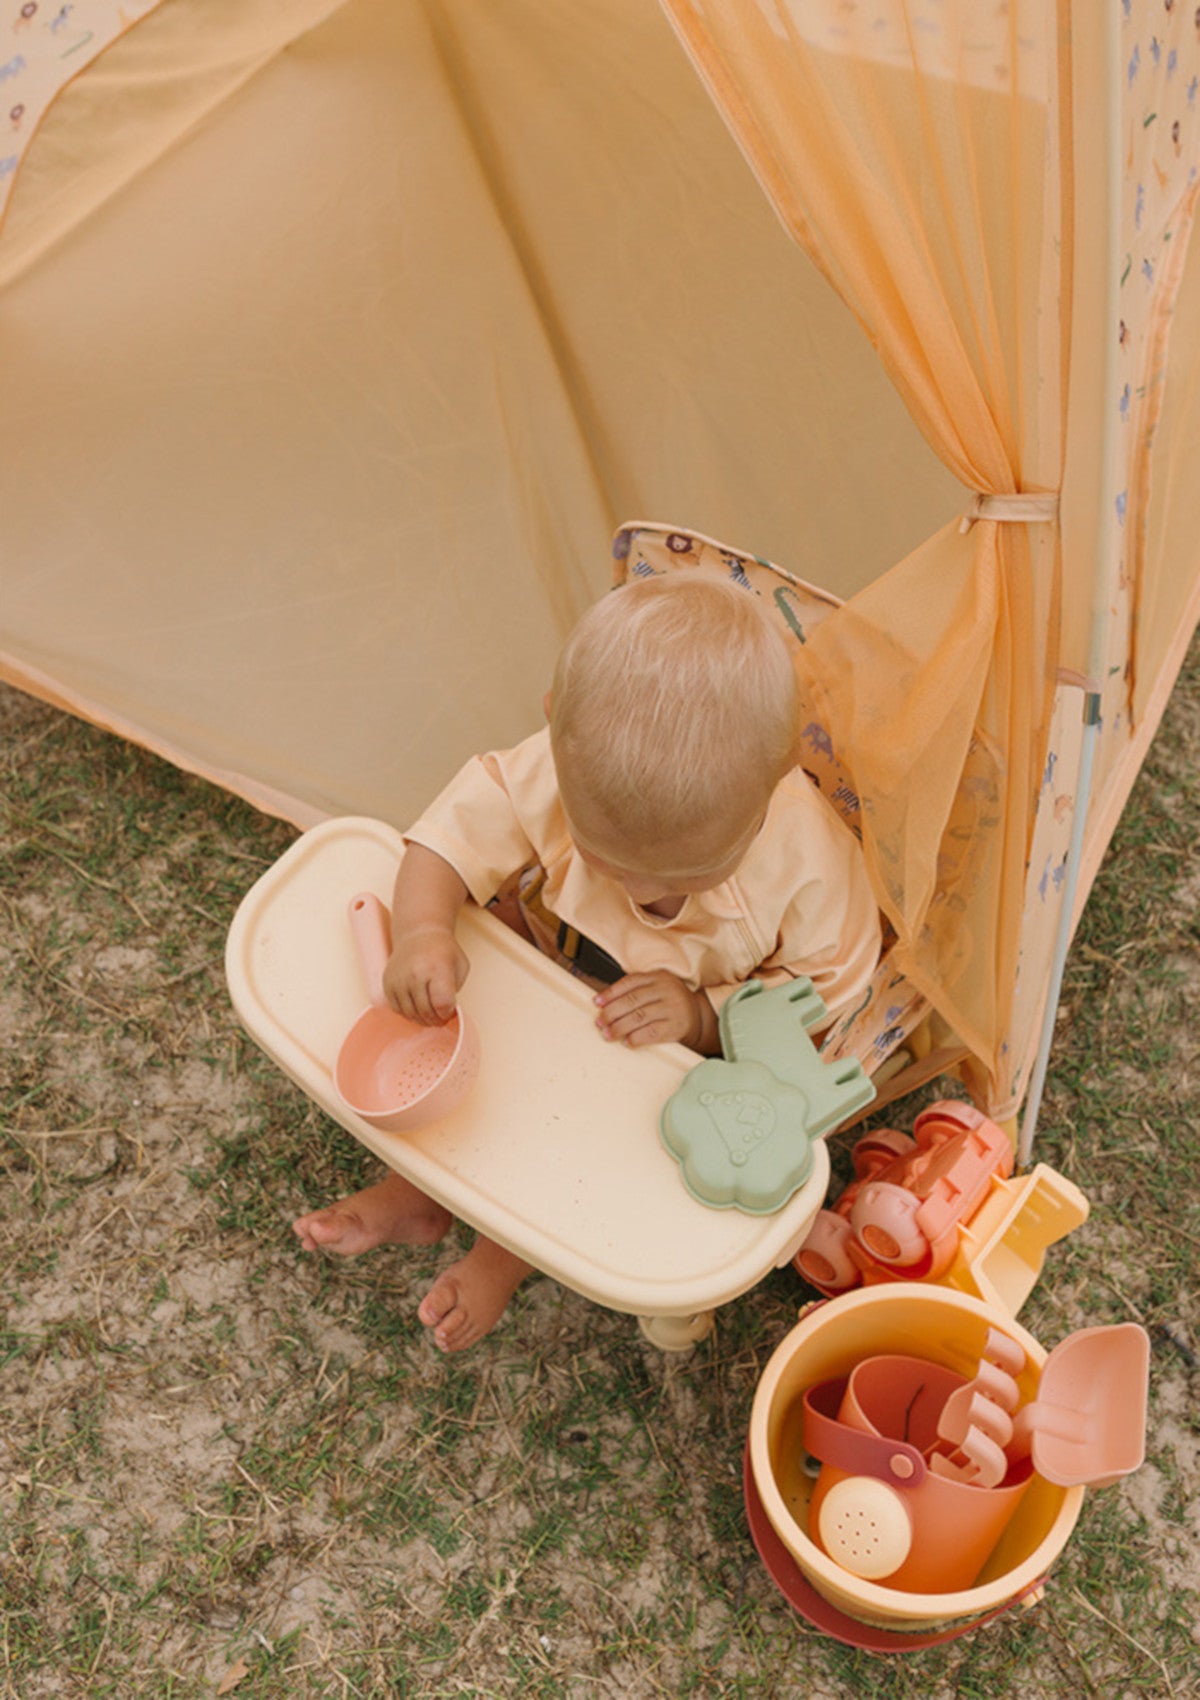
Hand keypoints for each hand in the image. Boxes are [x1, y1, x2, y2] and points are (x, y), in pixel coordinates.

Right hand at [383, 924, 469, 1023]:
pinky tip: (418, 1006)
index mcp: (437, 969)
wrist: (418, 934)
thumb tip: (446, 1012)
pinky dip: (409, 1013)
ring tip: (431, 1014)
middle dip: (437, 1020)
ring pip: (410, 1014)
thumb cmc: (443, 951)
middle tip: (442, 1017)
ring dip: (423, 1020)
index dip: (448, 1013)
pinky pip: (397, 1009)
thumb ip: (456, 990)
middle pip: (426, 1012)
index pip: (442, 1003)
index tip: (450, 1010)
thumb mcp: (461, 966)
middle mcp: (415, 974)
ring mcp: (399, 979)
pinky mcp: (387, 984)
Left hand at [594, 971, 715, 1051]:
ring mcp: (672, 1008)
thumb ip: (634, 990)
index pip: (630, 982)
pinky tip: (627, 1041)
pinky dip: (636, 1038)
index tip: (597, 1002)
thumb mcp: (655, 987)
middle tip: (600, 1022)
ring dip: (619, 1027)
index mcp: (658, 977)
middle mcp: (666, 990)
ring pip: (639, 1017)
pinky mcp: (675, 1027)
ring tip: (608, 1034)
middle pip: (632, 1000)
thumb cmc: (669, 1001)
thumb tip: (603, 1002)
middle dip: (612, 1012)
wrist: (697, 1016)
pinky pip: (651, 1033)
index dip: (611, 992)